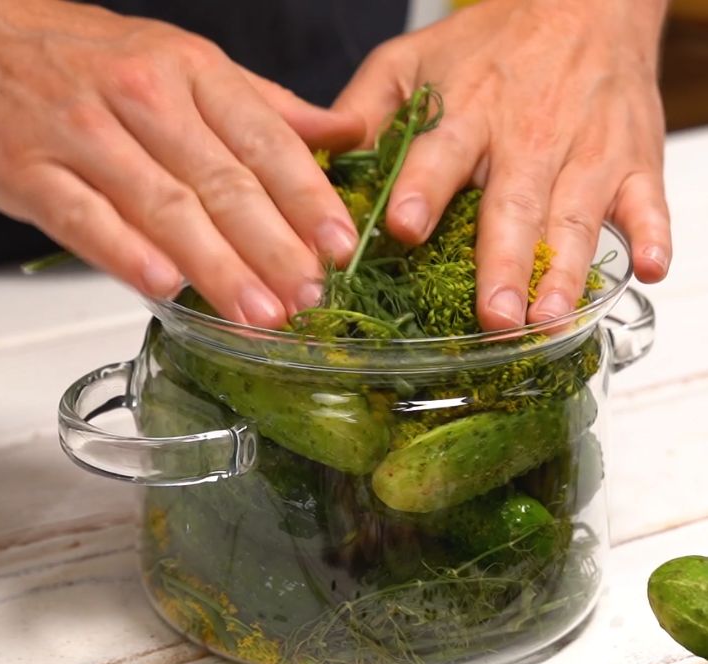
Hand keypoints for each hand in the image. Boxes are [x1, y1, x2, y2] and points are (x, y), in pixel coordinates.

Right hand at [0, 0, 363, 326]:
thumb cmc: (87, 58)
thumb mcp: (185, 63)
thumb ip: (267, 107)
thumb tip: (345, 133)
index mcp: (191, 70)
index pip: (266, 140)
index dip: (308, 198)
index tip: (339, 246)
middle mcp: (142, 96)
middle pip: (222, 181)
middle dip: (273, 247)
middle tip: (309, 296)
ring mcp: (83, 133)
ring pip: (164, 207)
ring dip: (217, 267)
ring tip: (259, 314)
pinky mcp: (31, 171)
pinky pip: (85, 218)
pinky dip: (127, 253)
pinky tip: (167, 288)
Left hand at [335, 0, 671, 330]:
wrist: (583, 4)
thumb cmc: (490, 45)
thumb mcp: (412, 59)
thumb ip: (365, 107)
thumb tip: (323, 156)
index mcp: (468, 113)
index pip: (440, 154)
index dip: (423, 190)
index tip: (405, 229)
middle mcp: (528, 136)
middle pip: (513, 204)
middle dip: (502, 263)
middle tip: (493, 317)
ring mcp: (587, 151)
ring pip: (575, 216)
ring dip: (566, 270)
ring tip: (549, 319)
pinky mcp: (633, 160)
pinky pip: (647, 201)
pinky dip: (651, 235)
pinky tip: (647, 270)